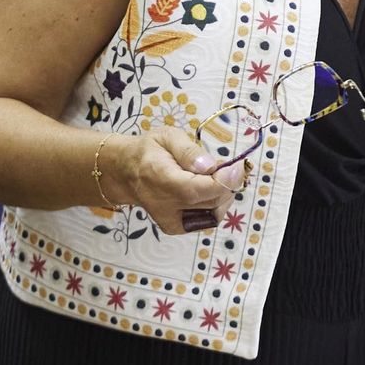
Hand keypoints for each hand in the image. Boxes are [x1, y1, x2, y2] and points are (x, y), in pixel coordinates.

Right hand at [102, 130, 245, 232]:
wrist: (126, 173)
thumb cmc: (149, 150)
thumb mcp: (167, 137)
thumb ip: (188, 151)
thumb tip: (210, 167)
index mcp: (161, 179)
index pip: (200, 189)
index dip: (225, 180)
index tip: (238, 165)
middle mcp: (165, 205)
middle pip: (211, 201)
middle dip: (226, 183)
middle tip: (223, 165)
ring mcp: (170, 221)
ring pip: (213, 213)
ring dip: (223, 194)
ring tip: (212, 176)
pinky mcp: (175, 228)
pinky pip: (206, 220)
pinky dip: (214, 205)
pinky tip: (207, 191)